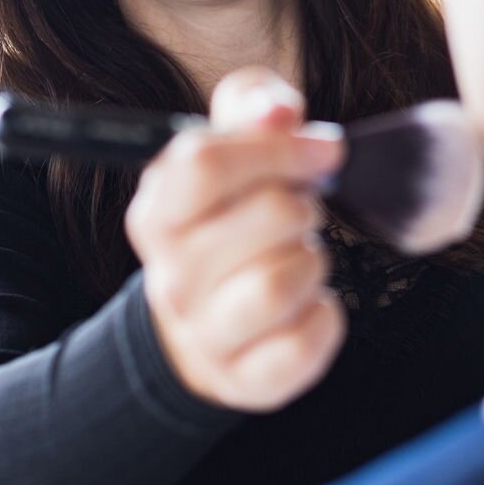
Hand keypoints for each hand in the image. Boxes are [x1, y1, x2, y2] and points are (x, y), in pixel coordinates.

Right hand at [126, 67, 347, 411]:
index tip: (323, 148)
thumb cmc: (230, 222)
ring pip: (285, 281)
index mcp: (158, 211)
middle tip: (301, 212)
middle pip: (269, 215)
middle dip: (305, 204)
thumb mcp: (230, 149)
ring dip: (313, 259)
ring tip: (299, 257)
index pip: (204, 163)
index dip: (278, 148)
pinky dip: (325, 315)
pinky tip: (307, 305)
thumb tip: (278, 112)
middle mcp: (171, 275)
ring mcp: (206, 332)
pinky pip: (309, 337)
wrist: (206, 327)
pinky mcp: (248, 377)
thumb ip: (252, 107)